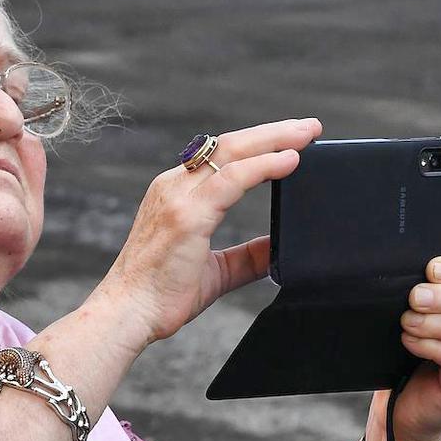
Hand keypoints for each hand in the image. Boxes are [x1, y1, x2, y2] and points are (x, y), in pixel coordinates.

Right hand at [97, 117, 322, 346]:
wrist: (129, 313)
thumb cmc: (161, 293)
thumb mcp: (215, 269)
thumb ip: (247, 255)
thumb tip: (277, 248)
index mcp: (176, 193)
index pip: (220, 156)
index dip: (258, 144)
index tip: (292, 140)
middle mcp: (173, 186)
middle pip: (229, 144)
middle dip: (273, 132)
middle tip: (311, 126)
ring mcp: (178, 198)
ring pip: (232, 153)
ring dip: (274, 140)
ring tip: (308, 134)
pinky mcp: (187, 215)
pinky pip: (232, 180)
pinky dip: (263, 166)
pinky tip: (289, 161)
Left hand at [392, 257, 440, 440]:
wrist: (408, 399)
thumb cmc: (415, 348)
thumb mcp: (424, 315)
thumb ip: (428, 293)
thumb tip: (413, 272)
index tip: (430, 269)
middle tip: (415, 298)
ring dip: (439, 323)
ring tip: (408, 322)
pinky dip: (433, 347)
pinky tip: (410, 342)